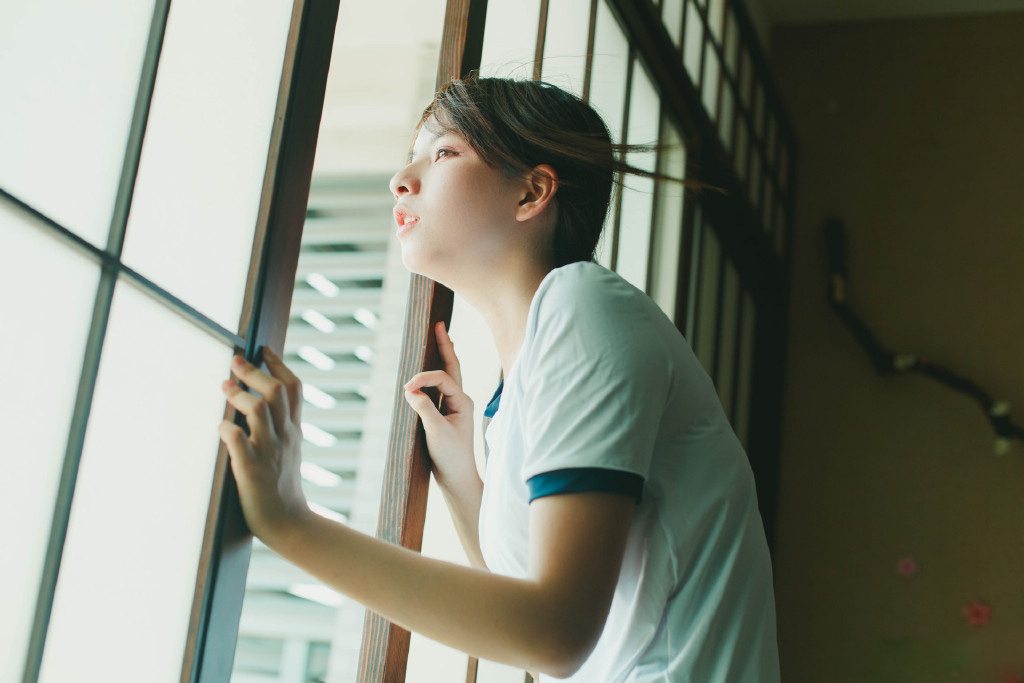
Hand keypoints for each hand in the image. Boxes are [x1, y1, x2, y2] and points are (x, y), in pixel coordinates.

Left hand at [218, 347, 311, 545]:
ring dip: (240, 394)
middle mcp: (284, 437)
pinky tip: (221, 428)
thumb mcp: (289, 451)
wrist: (289, 524)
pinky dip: (228, 430)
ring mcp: (269, 453)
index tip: (262, 349)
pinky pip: (239, 442)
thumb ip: (279, 427)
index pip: (293, 389)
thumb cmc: (282, 488)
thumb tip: (259, 402)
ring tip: (224, 386)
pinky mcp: (252, 471)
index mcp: (293, 431)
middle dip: (255, 372)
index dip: (278, 365)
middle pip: (276, 392)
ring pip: (260, 410)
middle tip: (236, 360)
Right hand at [403, 322, 477, 489]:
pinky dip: (434, 375)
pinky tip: (429, 368)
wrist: (457, 479)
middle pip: (452, 366)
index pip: (442, 378)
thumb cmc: (451, 457)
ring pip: (447, 375)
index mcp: (462, 401)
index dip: (423, 378)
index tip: (406, 388)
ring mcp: (454, 406)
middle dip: (444, 346)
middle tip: (438, 325)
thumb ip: (424, 409)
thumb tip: (410, 389)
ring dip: (442, 356)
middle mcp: (460, 400)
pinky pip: (440, 388)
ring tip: (438, 336)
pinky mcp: (445, 414)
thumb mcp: (436, 433)